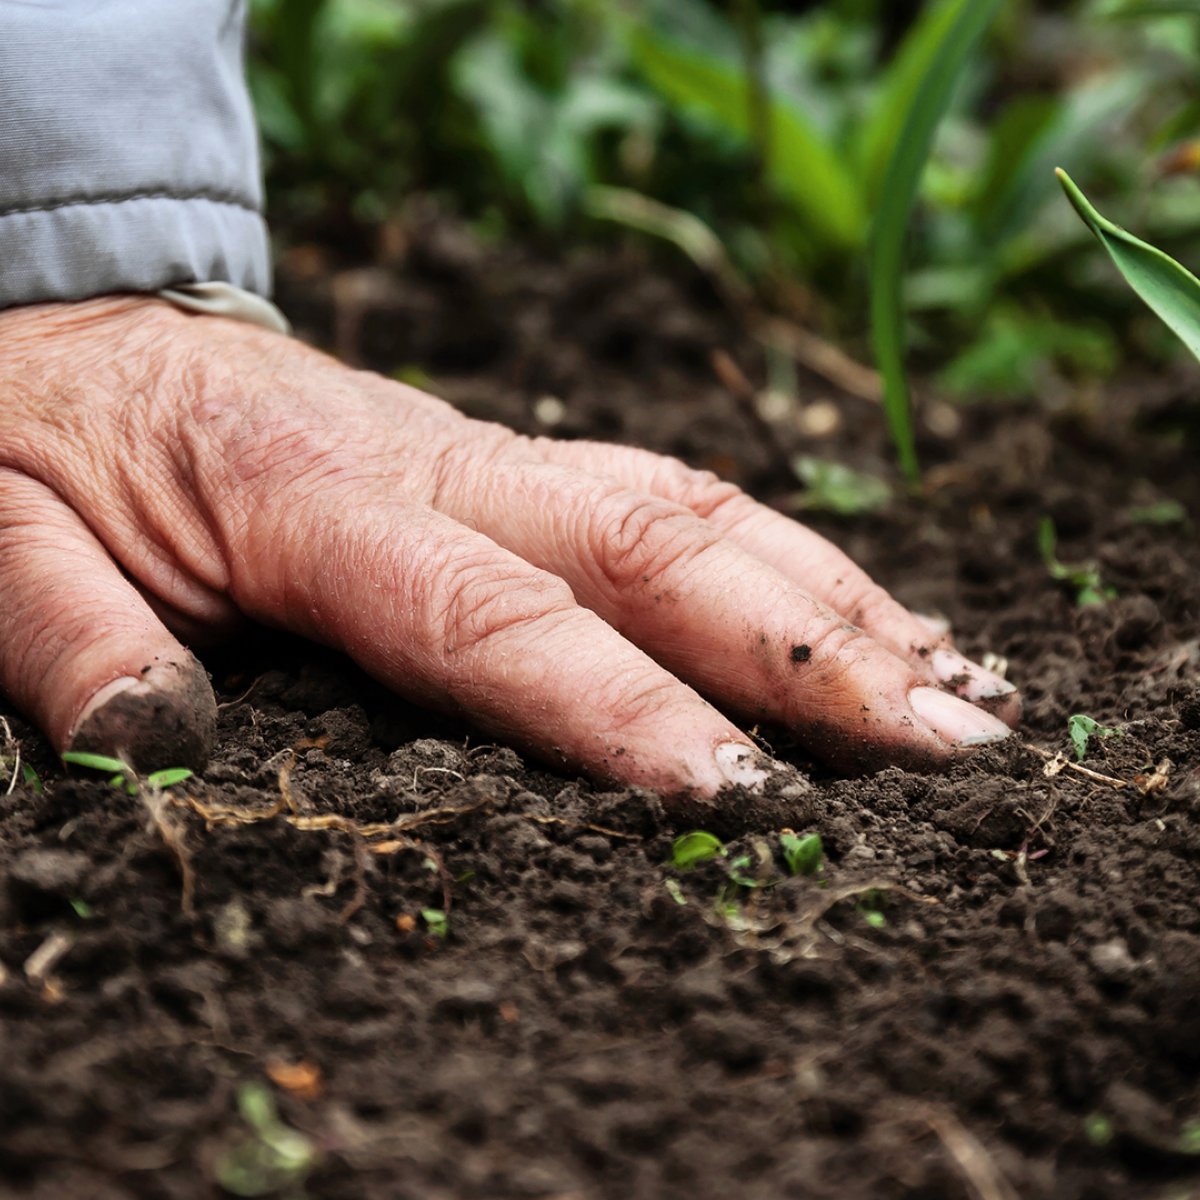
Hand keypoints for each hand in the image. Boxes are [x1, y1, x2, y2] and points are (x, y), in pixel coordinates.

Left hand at [0, 296, 1017, 796]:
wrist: (81, 332)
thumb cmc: (39, 441)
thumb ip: (63, 637)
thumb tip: (149, 750)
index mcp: (314, 498)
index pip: (500, 620)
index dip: (631, 713)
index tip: (753, 806)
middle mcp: (440, 462)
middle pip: (659, 547)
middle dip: (814, 652)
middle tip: (955, 750)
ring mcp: (490, 454)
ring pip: (696, 511)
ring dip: (835, 600)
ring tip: (959, 687)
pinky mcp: (511, 464)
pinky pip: (675, 500)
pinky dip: (785, 562)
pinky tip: (864, 618)